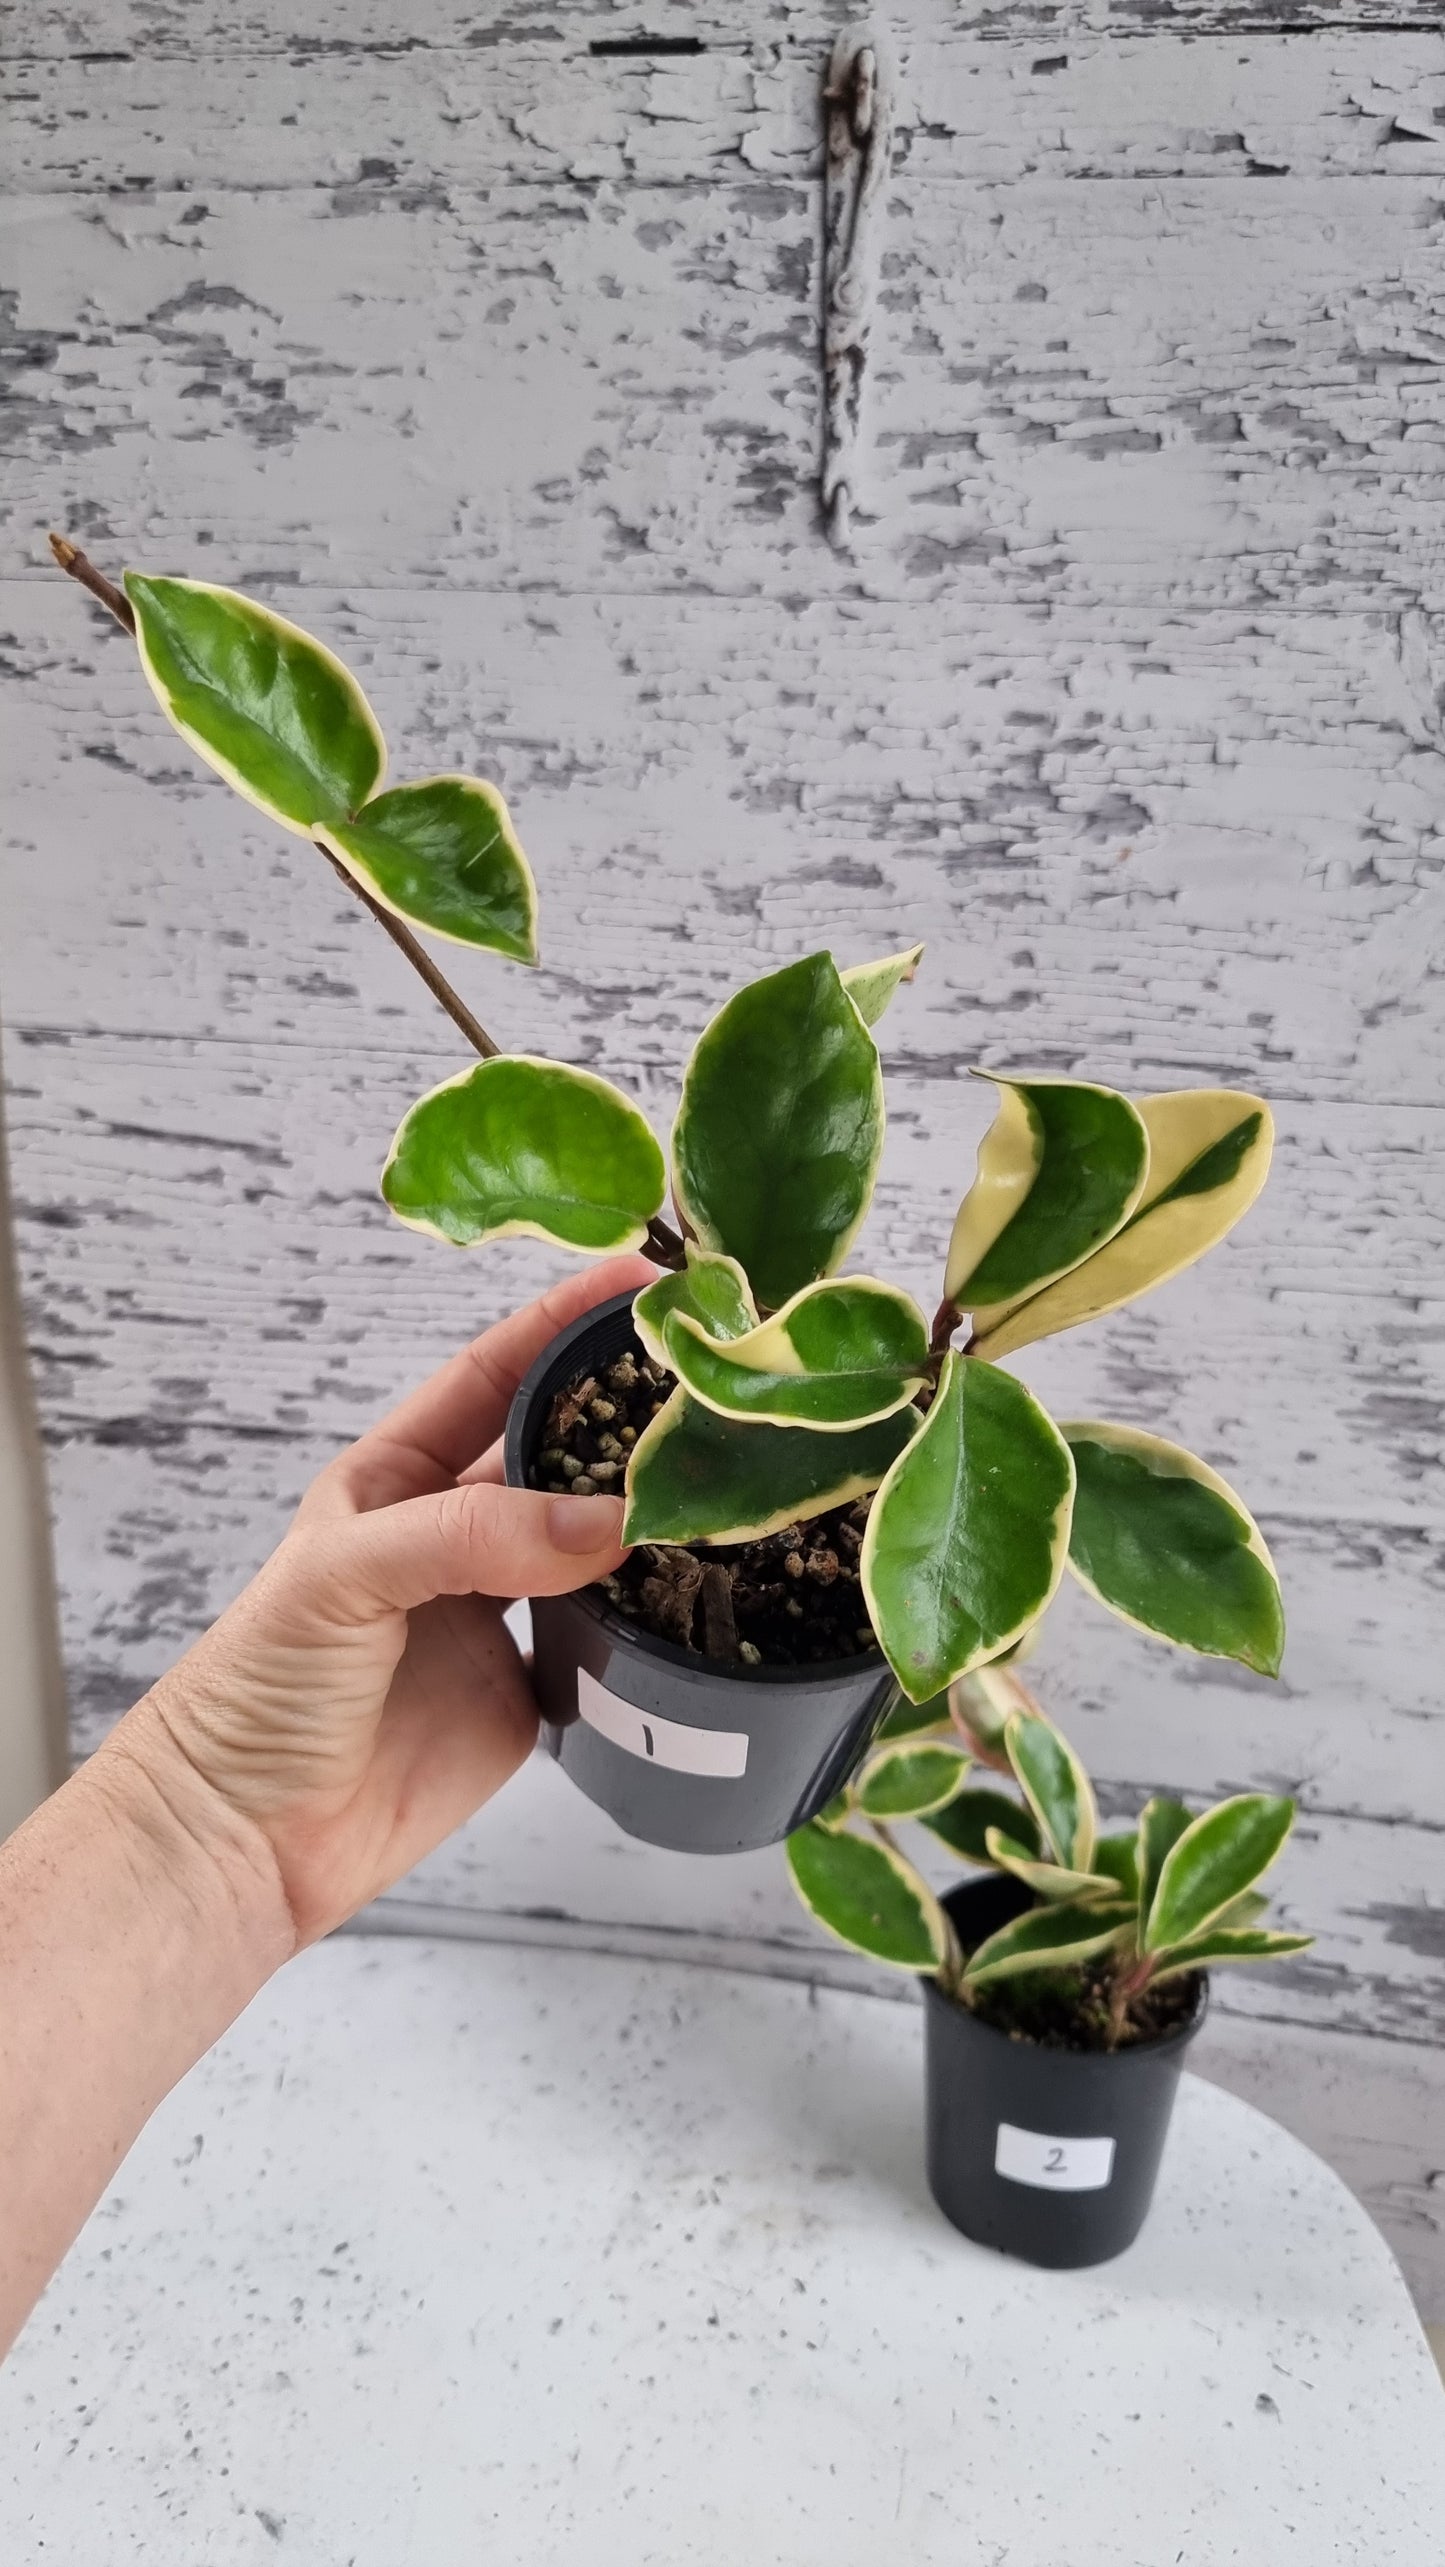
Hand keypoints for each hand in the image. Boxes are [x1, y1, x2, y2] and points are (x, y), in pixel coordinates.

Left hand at [104, 1255, 653, 1946]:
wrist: (250, 1841)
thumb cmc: (259, 1689)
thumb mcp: (345, 1578)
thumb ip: (471, 1536)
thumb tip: (611, 1523)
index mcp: (398, 1478)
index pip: (494, 1374)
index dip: (562, 1322)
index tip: (642, 1281)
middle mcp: (458, 1534)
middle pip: (564, 1451)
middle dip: (632, 1410)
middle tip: (718, 1379)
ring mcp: (503, 1610)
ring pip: (600, 1539)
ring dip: (657, 1512)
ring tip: (737, 1472)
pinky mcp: (537, 1689)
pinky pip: (617, 1634)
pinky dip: (663, 1610)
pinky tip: (715, 1582)